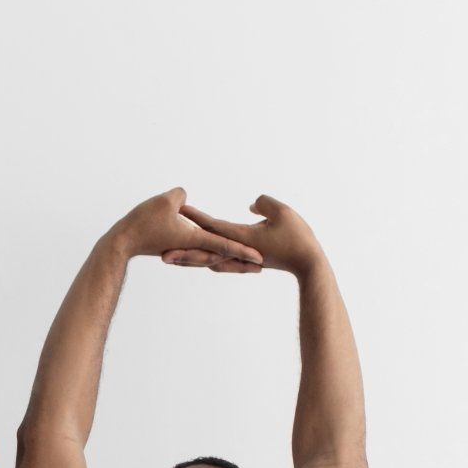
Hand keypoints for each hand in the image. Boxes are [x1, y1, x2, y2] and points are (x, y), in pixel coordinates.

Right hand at [105, 187, 261, 268]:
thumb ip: (181, 196)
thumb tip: (185, 199)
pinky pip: (198, 251)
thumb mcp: (164, 201)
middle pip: (221, 256)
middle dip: (241, 262)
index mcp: (193, 238)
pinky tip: (216, 255)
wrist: (120, 242)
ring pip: (211, 256)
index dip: (243, 250)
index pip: (224, 244)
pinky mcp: (176, 248)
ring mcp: (183, 250)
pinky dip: (211, 254)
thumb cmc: (141, 223)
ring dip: (228, 261)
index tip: (260, 258)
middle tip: (261, 266)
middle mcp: (191, 247)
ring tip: (246, 264)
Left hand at [163, 196, 324, 276]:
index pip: (213, 227)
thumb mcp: (283, 212)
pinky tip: (199, 260)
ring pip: (210, 258)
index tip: (177, 211)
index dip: (195, 218)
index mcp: (242, 238)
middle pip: (204, 249)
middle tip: (158, 250)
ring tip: (170, 258)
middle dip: (181, 249)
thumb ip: (264, 203)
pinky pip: (221, 260)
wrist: (308, 264)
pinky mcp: (246, 262)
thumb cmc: (299, 237)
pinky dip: (207, 259)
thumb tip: (251, 204)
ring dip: (190, 259)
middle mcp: (237, 251)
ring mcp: (241, 259)